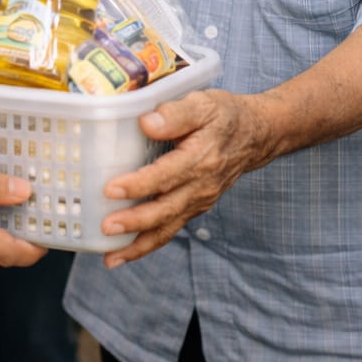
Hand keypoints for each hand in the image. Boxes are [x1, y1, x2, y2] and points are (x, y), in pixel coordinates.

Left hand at [98, 89, 267, 267]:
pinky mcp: (194, 207)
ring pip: (167, 228)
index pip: (166, 176)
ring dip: (138, 245)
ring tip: (110, 258)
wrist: (256, 136)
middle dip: (134, 222)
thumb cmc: (225, 116)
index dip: (138, 185)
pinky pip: (170, 229)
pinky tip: (124, 252)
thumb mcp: (203, 104)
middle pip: (165, 211)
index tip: (110, 189)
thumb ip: (175, 113)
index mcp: (201, 159)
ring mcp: (199, 201)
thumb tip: (146, 123)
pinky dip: (148, 243)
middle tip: (105, 228)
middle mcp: (201, 186)